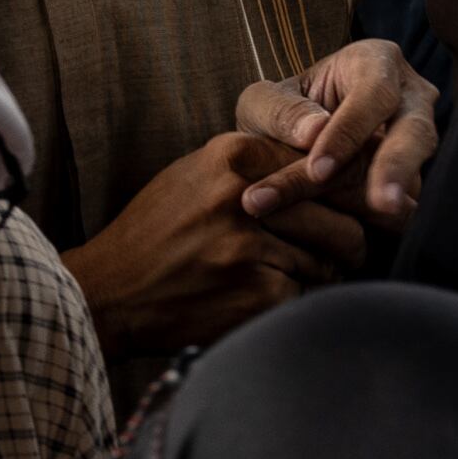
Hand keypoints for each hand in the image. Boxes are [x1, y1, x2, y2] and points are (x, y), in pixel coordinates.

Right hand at [69, 130, 356, 364]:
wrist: (108, 291)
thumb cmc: (154, 233)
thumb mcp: (194, 177)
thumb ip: (255, 168)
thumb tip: (327, 167)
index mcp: (230, 155)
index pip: (322, 168)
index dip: (344, 195)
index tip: (349, 211)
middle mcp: (241, 195)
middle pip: (339, 219)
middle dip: (345, 242)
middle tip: (344, 255)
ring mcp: (247, 246)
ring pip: (327, 261)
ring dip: (317, 276)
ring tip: (285, 277)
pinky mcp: (254, 292)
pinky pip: (304, 296)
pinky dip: (289, 303)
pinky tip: (258, 299)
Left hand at [233, 37, 436, 229]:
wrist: (288, 141)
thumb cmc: (278, 111)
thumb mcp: (262, 103)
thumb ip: (280, 111)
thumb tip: (315, 132)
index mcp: (374, 62)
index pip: (372, 93)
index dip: (349, 131)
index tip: (318, 169)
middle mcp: (410, 97)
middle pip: (416, 131)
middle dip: (397, 167)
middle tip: (381, 205)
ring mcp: (419, 138)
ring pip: (420, 168)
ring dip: (396, 198)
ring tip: (384, 221)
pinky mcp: (417, 176)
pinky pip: (411, 197)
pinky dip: (389, 217)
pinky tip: (368, 236)